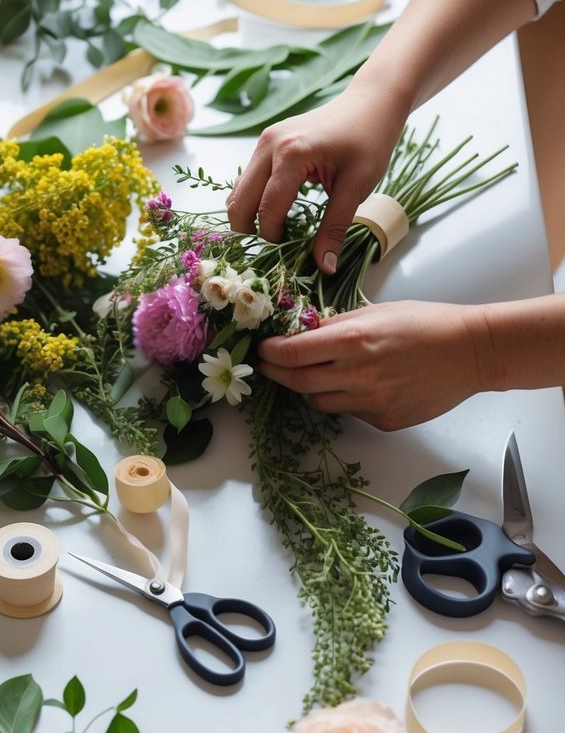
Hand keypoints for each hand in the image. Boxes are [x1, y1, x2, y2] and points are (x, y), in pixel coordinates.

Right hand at [225, 89, 405, 270]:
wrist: (371, 102)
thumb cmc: (370, 139)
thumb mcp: (357, 187)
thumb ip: (335, 227)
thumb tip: (324, 267)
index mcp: (291, 155)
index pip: (268, 209)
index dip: (273, 238)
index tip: (287, 255)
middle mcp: (269, 145)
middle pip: (242, 201)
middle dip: (250, 231)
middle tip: (270, 252)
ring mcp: (265, 140)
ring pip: (240, 190)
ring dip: (250, 215)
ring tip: (273, 234)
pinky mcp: (267, 141)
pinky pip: (249, 178)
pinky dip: (254, 199)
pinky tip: (274, 212)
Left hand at [257, 300, 490, 430]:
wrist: (470, 352)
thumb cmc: (425, 323)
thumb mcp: (375, 312)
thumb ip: (336, 325)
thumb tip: (301, 333)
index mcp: (352, 341)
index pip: (291, 353)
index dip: (269, 353)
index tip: (262, 349)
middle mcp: (357, 375)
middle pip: (296, 382)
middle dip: (276, 373)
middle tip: (268, 365)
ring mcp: (371, 402)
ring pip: (319, 401)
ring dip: (309, 387)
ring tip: (316, 372)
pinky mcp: (385, 421)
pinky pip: (349, 412)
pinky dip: (344, 399)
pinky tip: (358, 384)